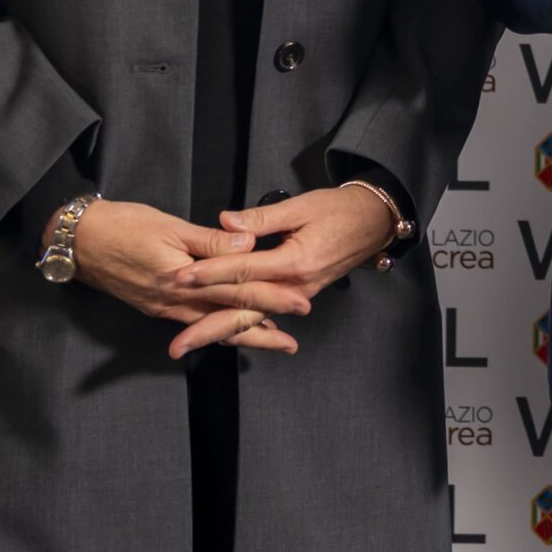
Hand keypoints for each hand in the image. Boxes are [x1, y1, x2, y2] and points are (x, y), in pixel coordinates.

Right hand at [64, 198, 307, 358]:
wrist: (77, 242)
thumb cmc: (122, 226)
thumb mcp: (169, 226)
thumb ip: (211, 240)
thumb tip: (249, 244)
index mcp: (183, 279)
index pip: (236, 290)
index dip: (270, 298)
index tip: (297, 302)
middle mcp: (175, 301)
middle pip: (228, 317)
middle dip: (263, 330)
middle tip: (291, 343)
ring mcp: (163, 308)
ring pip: (212, 326)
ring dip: (242, 336)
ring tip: (271, 343)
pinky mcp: (155, 307)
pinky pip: (193, 323)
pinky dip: (216, 329)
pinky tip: (230, 330)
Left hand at [166, 186, 401, 358]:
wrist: (375, 222)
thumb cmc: (340, 210)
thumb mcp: (302, 206)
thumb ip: (262, 217)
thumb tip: (226, 222)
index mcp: (294, 263)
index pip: (243, 271)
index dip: (210, 273)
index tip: (181, 277)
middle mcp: (294, 287)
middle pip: (243, 311)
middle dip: (207, 329)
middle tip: (177, 345)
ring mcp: (297, 295)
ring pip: (251, 319)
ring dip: (218, 333)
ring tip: (188, 345)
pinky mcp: (297, 295)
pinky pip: (263, 315)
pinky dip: (240, 327)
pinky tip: (219, 336)